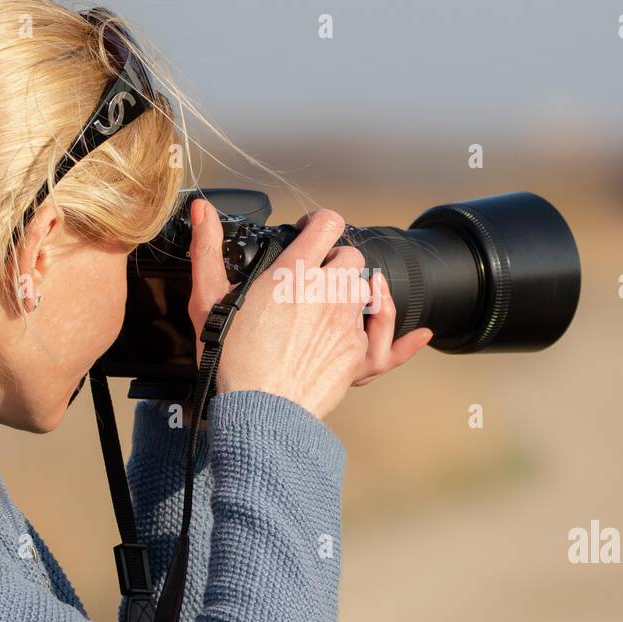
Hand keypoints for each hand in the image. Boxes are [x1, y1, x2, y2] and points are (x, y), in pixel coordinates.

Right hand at [187, 199, 430, 418]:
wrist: (259, 410)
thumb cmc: (233, 361)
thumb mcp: (209, 299)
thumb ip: (207, 250)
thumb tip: (202, 211)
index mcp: (294, 272)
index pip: (327, 224)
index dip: (320, 222)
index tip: (311, 231)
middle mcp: (328, 291)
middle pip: (351, 258)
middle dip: (336, 261)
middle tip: (317, 276)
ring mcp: (348, 323)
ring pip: (368, 292)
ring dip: (357, 291)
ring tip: (342, 300)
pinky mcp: (359, 355)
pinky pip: (388, 344)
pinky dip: (403, 340)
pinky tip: (420, 333)